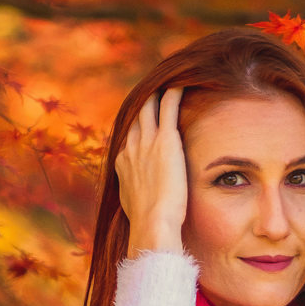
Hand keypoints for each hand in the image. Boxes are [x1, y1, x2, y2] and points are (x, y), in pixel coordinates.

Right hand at [118, 88, 186, 256]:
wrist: (152, 224)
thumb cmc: (148, 225)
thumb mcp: (136, 209)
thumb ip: (138, 196)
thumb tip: (140, 202)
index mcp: (123, 163)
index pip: (130, 136)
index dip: (138, 125)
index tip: (145, 118)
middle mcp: (131, 148)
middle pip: (136, 117)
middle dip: (144, 104)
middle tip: (154, 91)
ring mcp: (146, 142)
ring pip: (149, 107)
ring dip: (157, 93)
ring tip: (167, 80)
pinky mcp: (165, 140)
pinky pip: (168, 106)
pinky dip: (173, 92)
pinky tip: (182, 82)